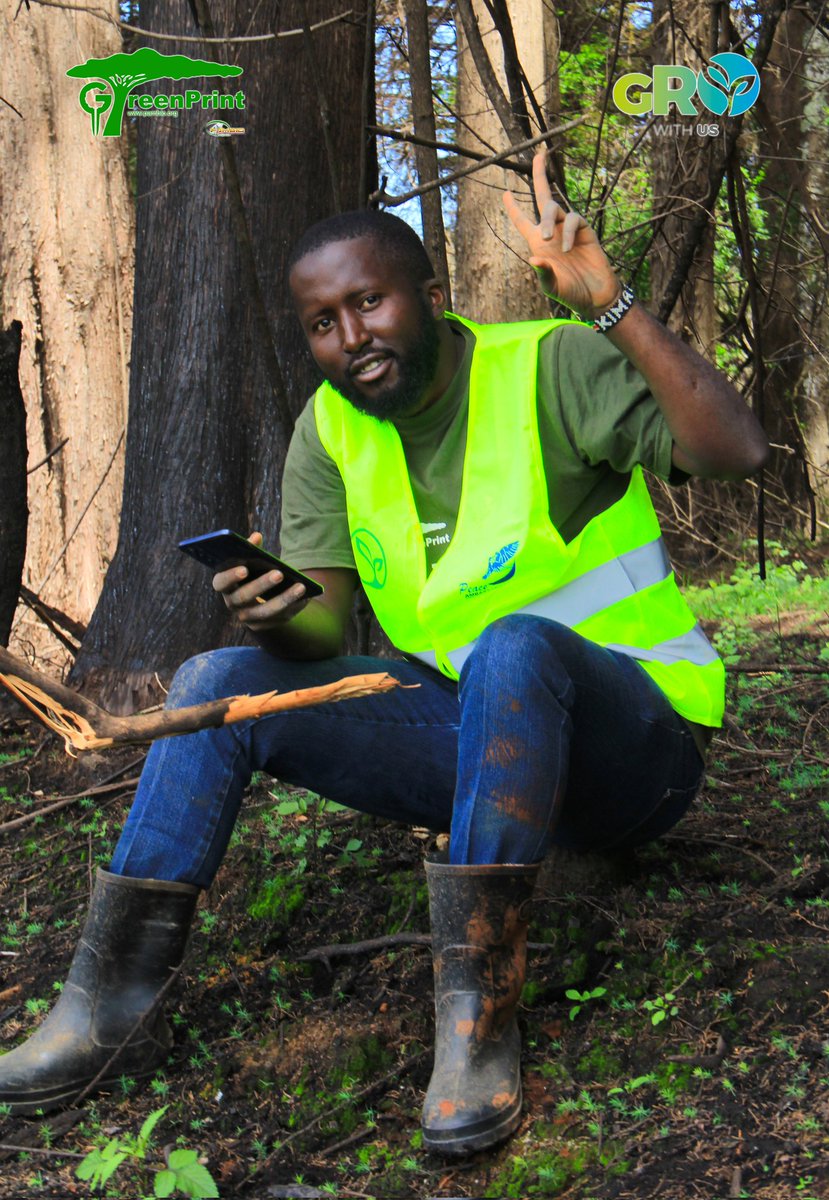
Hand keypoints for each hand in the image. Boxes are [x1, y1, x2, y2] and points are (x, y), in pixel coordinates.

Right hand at [212, 531, 309, 632]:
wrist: (257, 599)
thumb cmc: (251, 573)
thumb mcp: (249, 561)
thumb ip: (251, 549)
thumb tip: (256, 536)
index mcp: (224, 585)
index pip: (221, 582)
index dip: (230, 576)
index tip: (244, 569)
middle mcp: (232, 603)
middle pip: (244, 597)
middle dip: (262, 585)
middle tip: (279, 573)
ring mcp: (247, 617)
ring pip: (265, 611)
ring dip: (284, 599)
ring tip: (301, 586)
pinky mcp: (263, 626)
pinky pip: (280, 618)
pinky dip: (294, 606)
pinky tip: (307, 596)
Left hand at [503, 152, 621, 320]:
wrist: (595, 295)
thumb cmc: (570, 293)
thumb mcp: (551, 287)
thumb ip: (542, 273)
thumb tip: (534, 257)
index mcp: (538, 242)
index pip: (522, 220)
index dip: (513, 208)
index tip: (504, 193)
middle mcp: (552, 231)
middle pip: (544, 196)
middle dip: (540, 174)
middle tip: (538, 155)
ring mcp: (568, 229)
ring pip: (554, 207)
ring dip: (548, 220)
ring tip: (547, 240)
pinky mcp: (584, 230)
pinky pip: (572, 219)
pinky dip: (567, 231)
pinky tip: (567, 248)